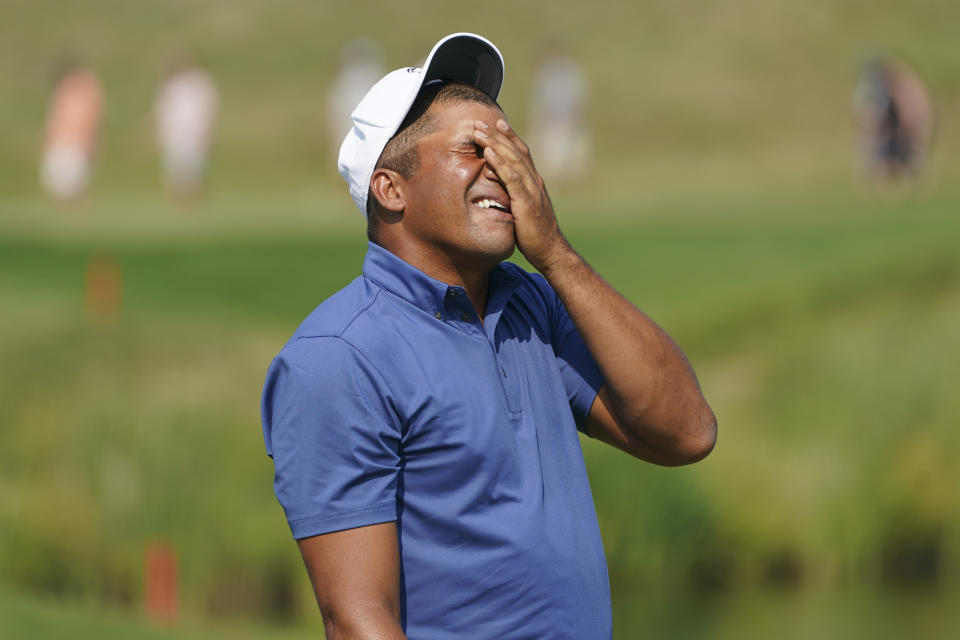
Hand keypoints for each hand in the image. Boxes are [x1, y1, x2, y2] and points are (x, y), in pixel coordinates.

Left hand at [473, 118, 571, 271]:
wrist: (551, 251)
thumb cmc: (535, 235)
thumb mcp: (523, 210)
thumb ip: (515, 197)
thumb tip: (501, 192)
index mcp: (534, 182)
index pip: (522, 153)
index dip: (509, 137)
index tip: (495, 123)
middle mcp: (535, 181)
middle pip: (515, 150)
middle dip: (497, 134)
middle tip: (479, 121)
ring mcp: (532, 190)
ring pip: (512, 159)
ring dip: (495, 142)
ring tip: (479, 131)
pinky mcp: (526, 201)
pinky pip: (511, 178)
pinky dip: (500, 163)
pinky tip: (488, 152)